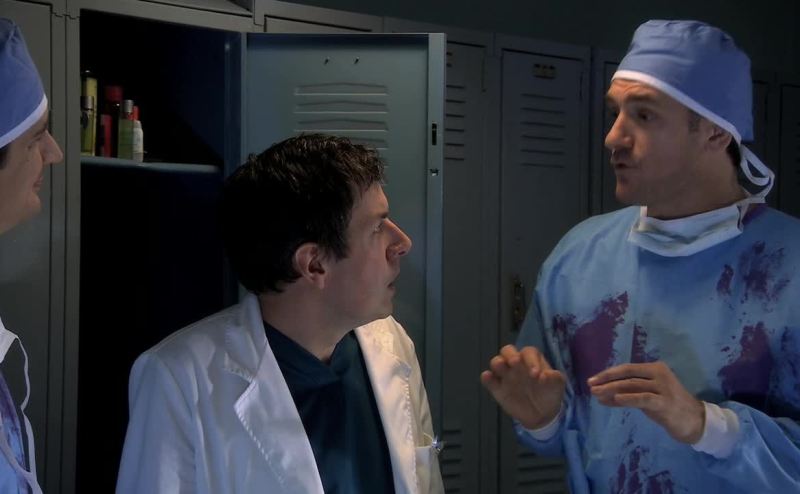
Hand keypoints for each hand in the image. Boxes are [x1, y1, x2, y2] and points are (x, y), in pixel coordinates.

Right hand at [480, 345, 565, 429]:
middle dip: (510, 355)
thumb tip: (544, 376)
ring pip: (496, 362)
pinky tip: (488, 378)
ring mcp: (505, 375)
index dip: (531, 360)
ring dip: (497, 363)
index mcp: (531, 359)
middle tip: (515, 363)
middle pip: (508, 351)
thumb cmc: (550, 394)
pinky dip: (486, 377)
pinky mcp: (497, 388)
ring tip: (501, 367)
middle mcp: (516, 364)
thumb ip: (555, 378)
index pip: (528, 352)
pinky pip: (488, 380)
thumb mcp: (558, 385)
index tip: (536, 374)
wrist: (542, 415)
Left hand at [588, 361, 704, 443]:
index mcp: (655, 368)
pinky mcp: (665, 403)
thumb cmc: (668, 406)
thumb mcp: (646, 396)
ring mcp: (663, 388)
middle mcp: (659, 374)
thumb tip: (602, 395)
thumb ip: (627, 393)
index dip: (608, 373)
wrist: (694, 420)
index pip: (627, 368)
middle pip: (627, 374)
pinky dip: (628, 398)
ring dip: (611, 390)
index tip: (592, 380)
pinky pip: (643, 398)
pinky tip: (615, 399)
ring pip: (632, 385)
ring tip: (597, 394)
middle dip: (606, 380)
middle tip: (590, 386)